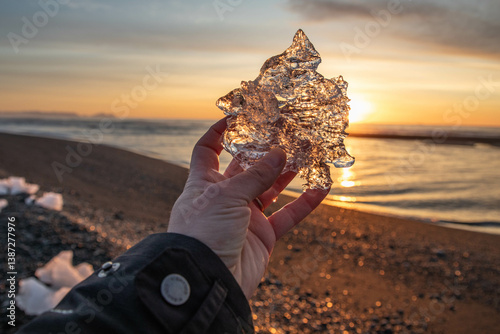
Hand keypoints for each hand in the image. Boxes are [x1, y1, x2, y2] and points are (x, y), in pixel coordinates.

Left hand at [168, 118, 328, 298]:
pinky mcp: (262, 237)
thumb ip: (255, 176)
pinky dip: (305, 204)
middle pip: (247, 167)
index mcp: (205, 183)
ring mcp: (244, 218)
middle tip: (287, 132)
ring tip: (308, 152)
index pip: (207, 151)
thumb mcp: (226, 196)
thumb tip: (279, 153)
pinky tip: (323, 188)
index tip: (236, 117)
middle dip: (265, 150)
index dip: (218, 133)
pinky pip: (287, 216)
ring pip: (271, 189)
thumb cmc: (205, 232)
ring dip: (289, 173)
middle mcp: (224, 198)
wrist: (207, 280)